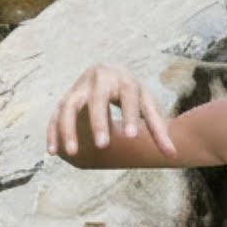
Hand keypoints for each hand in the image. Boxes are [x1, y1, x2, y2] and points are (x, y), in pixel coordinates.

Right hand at [48, 63, 174, 157]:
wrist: (110, 71)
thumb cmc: (134, 93)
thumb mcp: (148, 105)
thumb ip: (158, 129)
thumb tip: (173, 155)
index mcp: (125, 80)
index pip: (129, 97)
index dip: (129, 115)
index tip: (131, 136)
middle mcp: (99, 80)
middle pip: (96, 100)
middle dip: (98, 122)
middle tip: (102, 146)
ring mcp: (79, 87)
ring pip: (69, 106)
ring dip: (68, 129)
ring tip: (72, 153)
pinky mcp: (66, 97)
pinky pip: (54, 115)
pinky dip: (53, 132)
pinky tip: (53, 152)